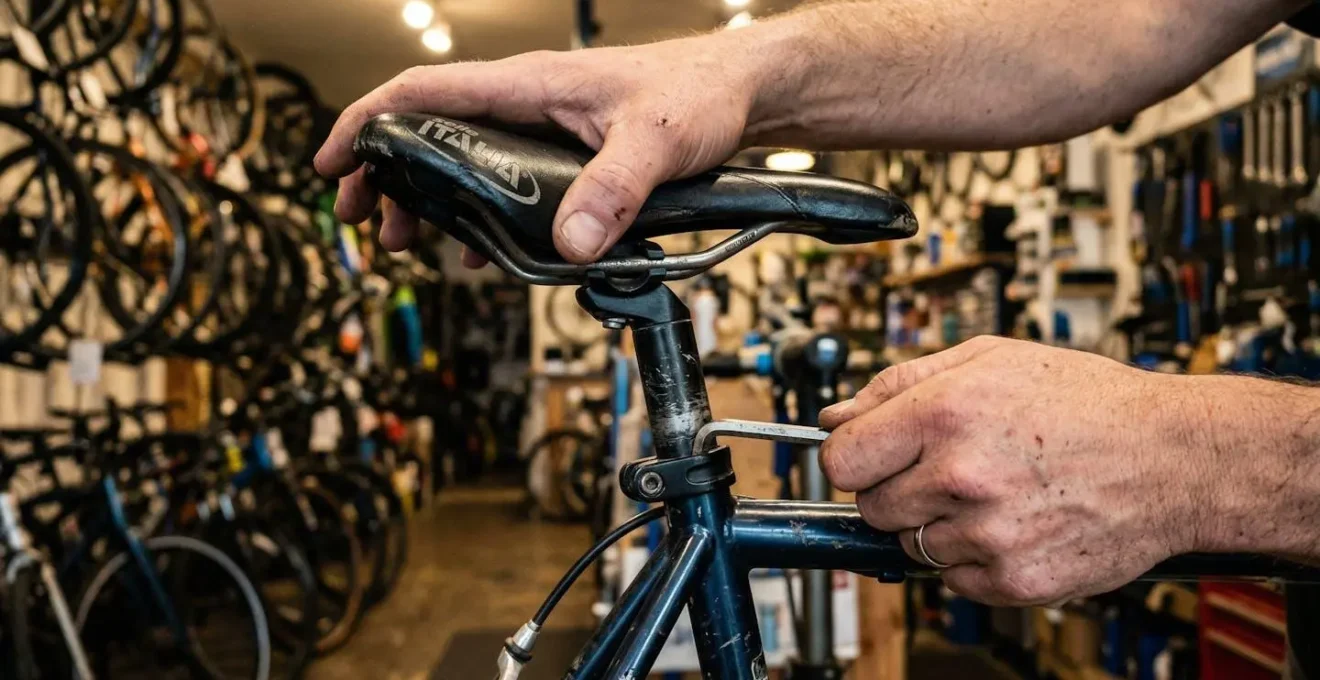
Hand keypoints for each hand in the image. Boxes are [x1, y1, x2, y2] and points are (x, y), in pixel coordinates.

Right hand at [314, 35, 762, 264]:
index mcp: (529, 85)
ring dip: (425, 199)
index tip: (331, 163)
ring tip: (404, 241)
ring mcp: (541, 127)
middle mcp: (526, 102)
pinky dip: (475, 213)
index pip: (422, 93)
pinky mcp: (564, 152)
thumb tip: (570, 243)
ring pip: (460, 159)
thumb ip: (613, 191)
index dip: (366, 124)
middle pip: (427, 131)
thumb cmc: (699, 92)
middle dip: (384, 174)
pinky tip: (473, 250)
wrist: (740, 89)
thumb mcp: (656, 142)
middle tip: (363, 221)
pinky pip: (500, 180)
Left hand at [818, 336, 1206, 605]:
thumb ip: (900, 382)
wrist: (1173, 458)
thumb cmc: (1087, 402)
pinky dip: (975, 558)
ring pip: (912, 545)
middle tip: (948, 470)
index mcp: (945, 412)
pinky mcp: (1015, 579)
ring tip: (995, 491)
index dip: (853, 457)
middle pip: (871, 506)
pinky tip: (1016, 522)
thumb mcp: (990, 359)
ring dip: (940, 524)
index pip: (842, 458)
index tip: (869, 457)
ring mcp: (988, 533)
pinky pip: (955, 579)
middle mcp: (961, 474)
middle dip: (898, 489)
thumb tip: (836, 413)